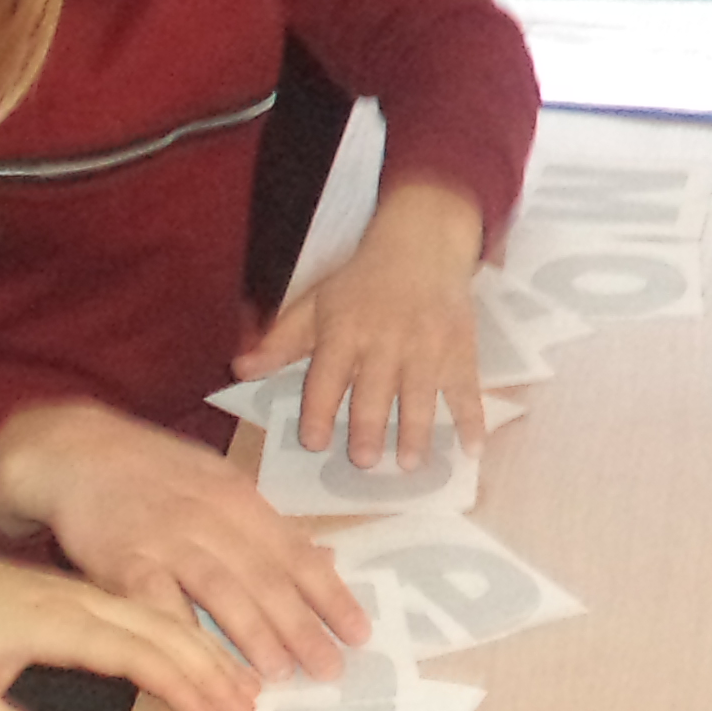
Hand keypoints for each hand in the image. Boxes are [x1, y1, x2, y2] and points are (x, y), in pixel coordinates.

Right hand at [0, 402, 372, 686]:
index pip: (295, 552)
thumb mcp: (218, 483)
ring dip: (252, 635)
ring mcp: (165, 539)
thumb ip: (267, 527)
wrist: (73, 450)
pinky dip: (181, 638)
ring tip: (280, 677)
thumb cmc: (155, 472)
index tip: (360, 633)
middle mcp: (209, 517)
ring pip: (218, 590)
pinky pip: (156, 605)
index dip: (329, 594)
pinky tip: (200, 672)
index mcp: (238, 498)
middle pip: (264, 576)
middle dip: (302, 626)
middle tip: (330, 670)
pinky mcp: (121, 561)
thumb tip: (326, 559)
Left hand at [0, 525, 258, 710]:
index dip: (174, 680)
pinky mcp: (85, 592)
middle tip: (251, 702)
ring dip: (206, 647)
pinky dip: (186, 631)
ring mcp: (86, 593)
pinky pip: (148, 608)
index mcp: (54, 622)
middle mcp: (81, 602)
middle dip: (209, 664)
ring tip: (245, 681)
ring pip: (160, 616)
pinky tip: (210, 651)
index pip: (130, 651)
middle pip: (160, 628)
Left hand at [243, 209, 481, 467]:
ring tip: (409, 465)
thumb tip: (238, 370)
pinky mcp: (460, 350)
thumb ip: (280, 342)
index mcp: (345, 331)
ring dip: (416, 432)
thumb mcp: (315, 305)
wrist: (422, 245)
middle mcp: (385, 341)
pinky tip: (472, 450)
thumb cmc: (360, 283)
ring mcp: (427, 347)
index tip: (314, 442)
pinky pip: (468, 389)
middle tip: (364, 462)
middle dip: (369, 428)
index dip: (319, 409)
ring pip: (420, 395)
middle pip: (375, 390)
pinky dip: (473, 420)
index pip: (328, 376)